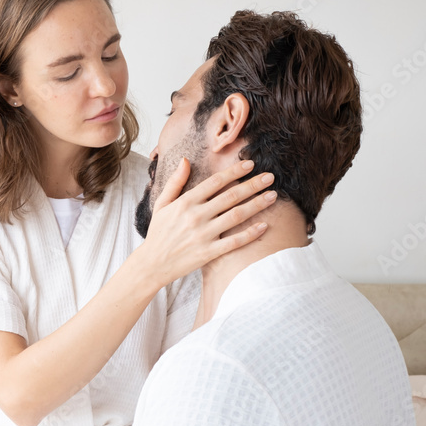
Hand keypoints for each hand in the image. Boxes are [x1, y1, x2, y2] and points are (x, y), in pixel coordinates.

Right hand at [139, 158, 275, 284]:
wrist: (152, 264)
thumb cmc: (158, 234)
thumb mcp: (162, 205)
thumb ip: (175, 182)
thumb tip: (186, 160)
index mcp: (185, 202)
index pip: (215, 182)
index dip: (234, 171)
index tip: (250, 165)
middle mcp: (196, 216)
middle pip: (231, 196)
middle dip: (253, 185)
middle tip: (270, 177)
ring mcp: (203, 235)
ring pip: (236, 216)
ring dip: (257, 205)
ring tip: (273, 196)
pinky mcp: (208, 252)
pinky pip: (234, 242)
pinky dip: (251, 234)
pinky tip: (265, 226)